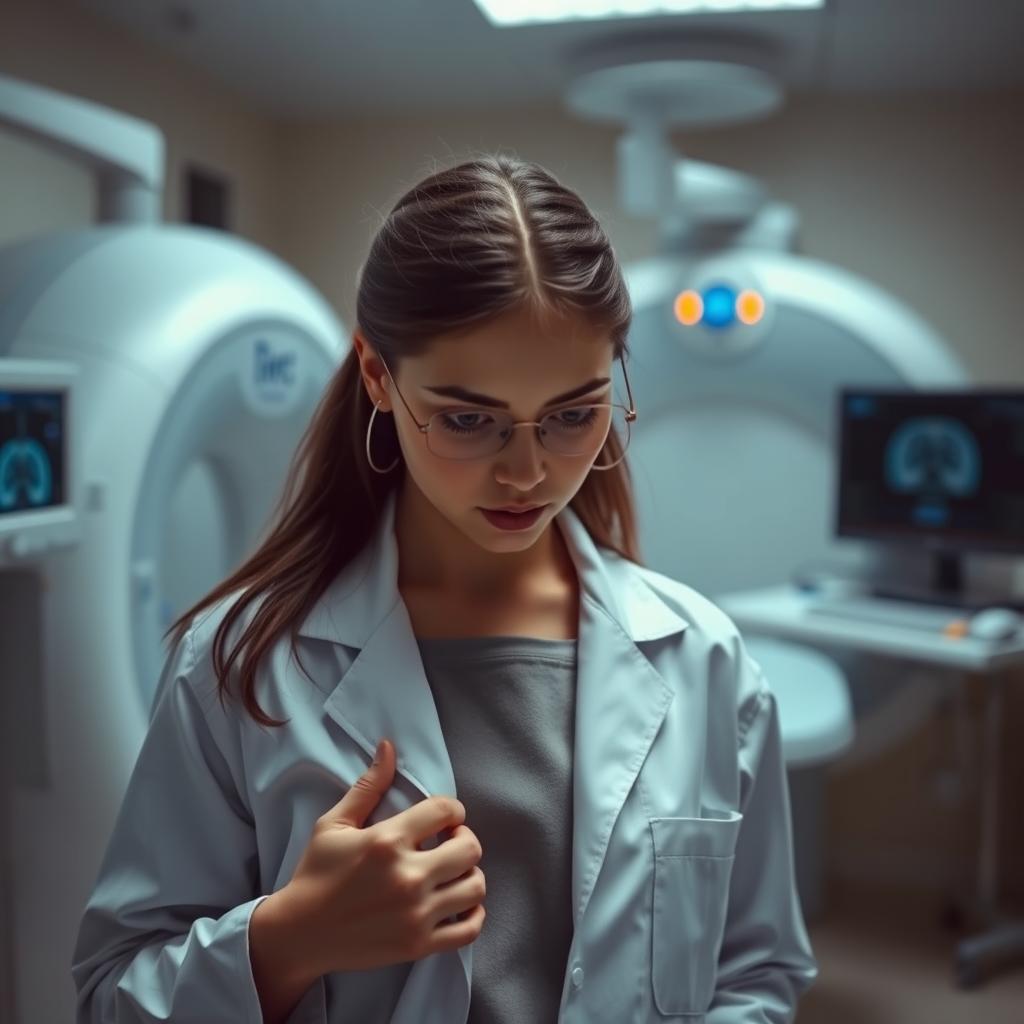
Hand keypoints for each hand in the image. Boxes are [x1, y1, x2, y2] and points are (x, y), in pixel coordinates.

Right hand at [265, 738, 485, 977]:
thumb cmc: (315, 873)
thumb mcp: (334, 824)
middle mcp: (407, 876)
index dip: (452, 810)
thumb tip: (389, 747)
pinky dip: (473, 915)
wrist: (299, 934)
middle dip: (464, 838)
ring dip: (469, 874)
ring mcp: (415, 914)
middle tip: (448, 842)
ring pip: (474, 886)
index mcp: (387, 840)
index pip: (446, 810)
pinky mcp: (418, 944)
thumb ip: (368, 786)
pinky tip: (457, 903)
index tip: (443, 819)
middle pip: (470, 848)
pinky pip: (469, 929)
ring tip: (451, 872)